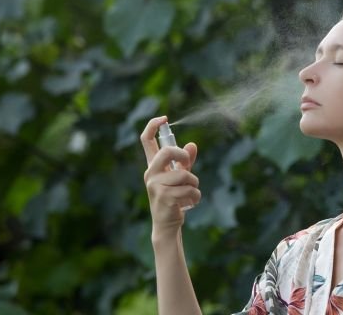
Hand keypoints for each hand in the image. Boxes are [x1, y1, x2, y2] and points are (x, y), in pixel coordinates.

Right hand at [140, 116, 201, 236]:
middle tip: (188, 166)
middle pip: (167, 152)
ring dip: (194, 184)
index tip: (164, 118)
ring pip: (185, 175)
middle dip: (183, 157)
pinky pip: (189, 190)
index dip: (153, 126)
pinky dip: (196, 196)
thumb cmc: (174, 199)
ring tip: (191, 193)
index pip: (146, 141)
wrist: (167, 225)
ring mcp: (155, 185)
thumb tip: (192, 144)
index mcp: (153, 166)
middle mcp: (150, 173)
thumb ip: (185, 162)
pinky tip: (190, 203)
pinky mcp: (164, 197)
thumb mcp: (181, 178)